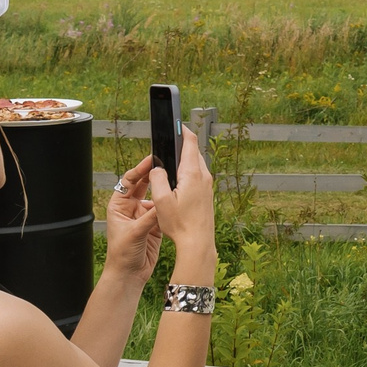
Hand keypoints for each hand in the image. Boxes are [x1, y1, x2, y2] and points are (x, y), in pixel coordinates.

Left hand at [102, 156, 164, 280]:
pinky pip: (163, 211)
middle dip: (154, 175)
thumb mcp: (135, 232)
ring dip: (164, 190)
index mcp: (119, 205)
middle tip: (167, 163)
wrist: (129, 275)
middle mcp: (130, 208)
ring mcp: (143, 216)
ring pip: (156, 197)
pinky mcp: (154, 225)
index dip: (140, 169)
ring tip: (176, 180)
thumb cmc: (122, 254)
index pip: (129, 181)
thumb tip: (164, 202)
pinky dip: (170, 206)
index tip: (152, 160)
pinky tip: (178, 199)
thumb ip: (150, 217)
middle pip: (143, 185)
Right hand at [148, 126, 215, 254]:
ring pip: (197, 164)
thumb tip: (157, 167)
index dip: (183, 130)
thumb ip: (158, 179)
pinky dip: (189, 171)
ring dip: (186, 159)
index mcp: (192, 174)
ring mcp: (208, 185)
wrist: (198, 242)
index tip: (176, 124)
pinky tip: (179, 179)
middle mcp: (204, 176)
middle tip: (170, 141)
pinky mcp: (207, 194)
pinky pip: (199, 175)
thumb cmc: (180, 224)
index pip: (190, 143)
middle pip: (194, 152)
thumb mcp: (161, 200)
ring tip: (171, 160)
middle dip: (182, 144)